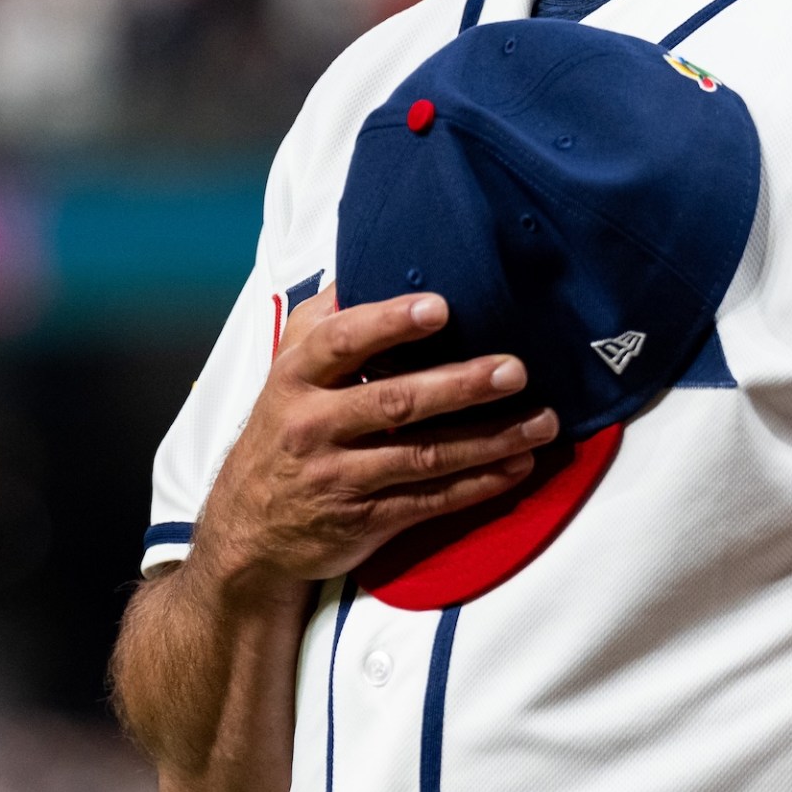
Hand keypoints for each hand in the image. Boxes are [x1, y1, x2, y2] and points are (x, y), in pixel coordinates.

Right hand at [187, 287, 557, 600]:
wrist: (250, 531)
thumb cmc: (282, 433)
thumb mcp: (286, 371)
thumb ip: (324, 321)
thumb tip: (367, 259)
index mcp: (296, 377)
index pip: (342, 342)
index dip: (390, 323)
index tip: (440, 306)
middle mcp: (313, 426)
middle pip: (394, 401)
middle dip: (459, 384)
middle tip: (513, 369)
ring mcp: (340, 477)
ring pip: (423, 455)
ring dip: (488, 439)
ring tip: (541, 422)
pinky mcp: (365, 520)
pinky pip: (431, 500)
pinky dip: (479, 484)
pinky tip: (517, 466)